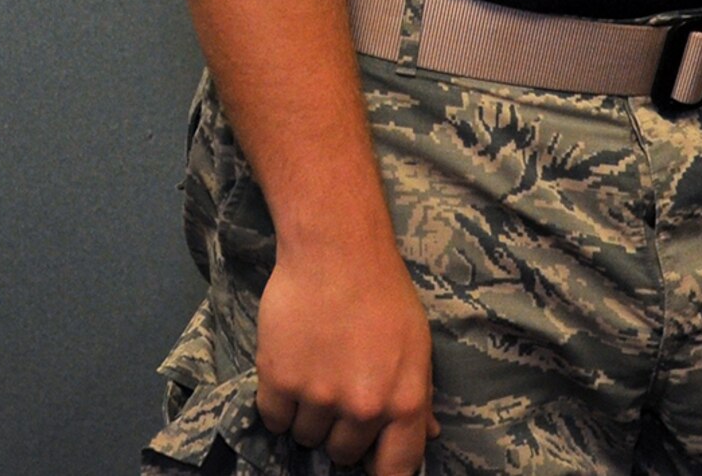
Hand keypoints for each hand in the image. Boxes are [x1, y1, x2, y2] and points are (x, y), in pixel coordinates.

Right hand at [254, 240, 437, 474]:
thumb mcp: (416, 345)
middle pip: (343, 454)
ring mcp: (318, 396)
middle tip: (337, 390)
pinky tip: (288, 370)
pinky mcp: (279, 379)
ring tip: (313, 371)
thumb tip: (429, 435)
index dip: (380, 470)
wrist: (335, 247)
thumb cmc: (382, 292)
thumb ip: (418, 397)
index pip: (395, 471)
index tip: (369, 460)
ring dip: (308, 414)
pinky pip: (273, 418)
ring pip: (307, 437)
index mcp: (404, 403)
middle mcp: (363, 408)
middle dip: (339, 429)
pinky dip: (278, 403)